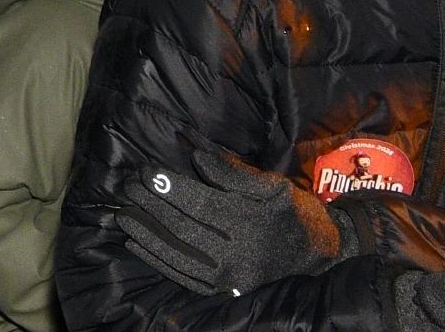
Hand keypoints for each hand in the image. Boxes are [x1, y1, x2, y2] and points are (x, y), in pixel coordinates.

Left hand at [115, 146, 345, 298]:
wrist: (320, 257)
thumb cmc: (294, 213)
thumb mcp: (272, 185)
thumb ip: (232, 172)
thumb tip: (194, 155)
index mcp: (252, 221)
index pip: (200, 204)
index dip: (170, 188)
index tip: (146, 172)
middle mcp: (240, 252)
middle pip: (184, 228)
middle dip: (151, 207)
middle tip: (127, 188)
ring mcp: (231, 276)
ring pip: (179, 255)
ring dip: (147, 234)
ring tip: (123, 214)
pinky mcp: (225, 288)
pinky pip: (184, 277)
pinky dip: (158, 260)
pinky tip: (137, 243)